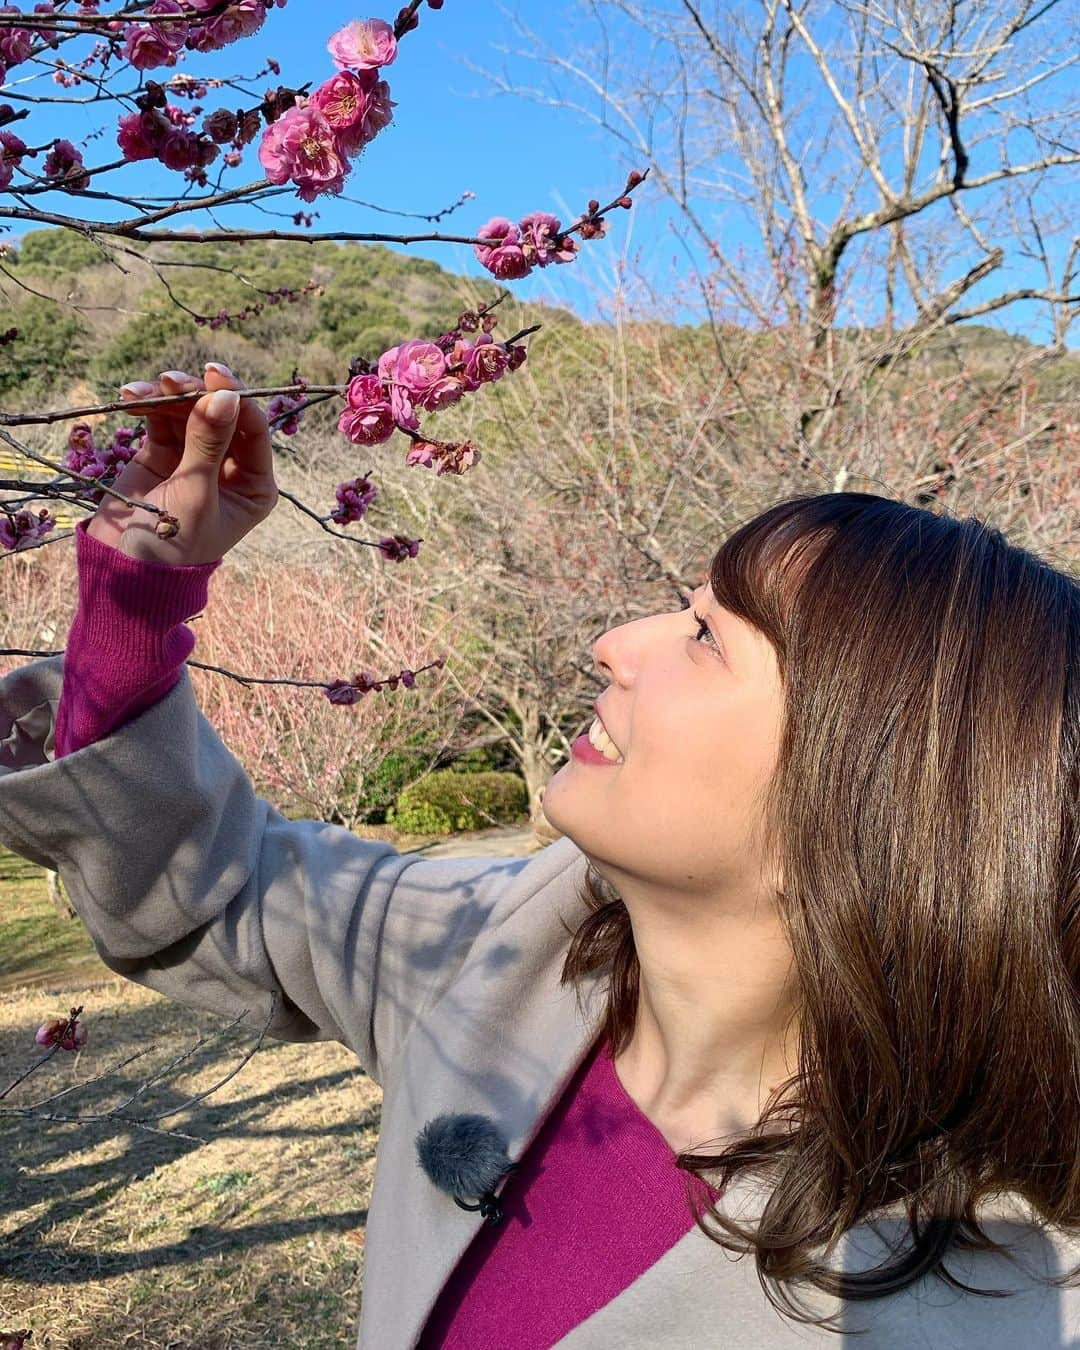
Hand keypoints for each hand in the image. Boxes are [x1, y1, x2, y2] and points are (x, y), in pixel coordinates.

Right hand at [86, 363, 277, 564]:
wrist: (123, 570)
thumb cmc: (171, 544)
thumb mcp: (194, 493)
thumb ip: (207, 443)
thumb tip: (223, 395)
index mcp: (255, 484)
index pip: (253, 430)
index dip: (235, 398)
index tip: (213, 376)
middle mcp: (230, 467)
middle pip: (221, 414)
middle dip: (197, 392)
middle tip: (172, 379)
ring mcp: (196, 457)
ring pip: (189, 411)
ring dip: (167, 395)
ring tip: (141, 391)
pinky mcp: (163, 453)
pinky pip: (160, 419)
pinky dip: (148, 405)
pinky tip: (131, 397)